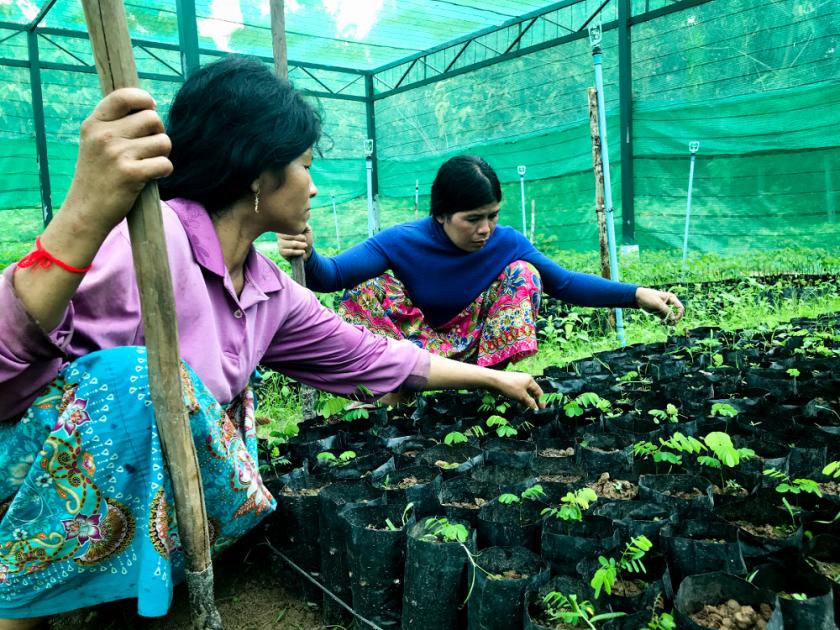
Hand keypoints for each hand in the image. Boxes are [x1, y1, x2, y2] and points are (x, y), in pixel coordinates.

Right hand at [63, 88, 171, 239]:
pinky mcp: (130, 174)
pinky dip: (164, 171)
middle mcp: (104, 135)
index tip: (149, 110)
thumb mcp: (95, 143)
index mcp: (94, 124)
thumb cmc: (97, 176)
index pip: (125, 96)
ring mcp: (116, 154)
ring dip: (162, 154)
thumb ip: (116, 124)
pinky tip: (152, 177)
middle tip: (149, 149)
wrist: (85, 212)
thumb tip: (150, 107)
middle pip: (153, 118)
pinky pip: (165, 164)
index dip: (144, 100)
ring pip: (163, 141)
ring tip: (147, 164)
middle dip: (157, 133)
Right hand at [277, 225, 312, 260]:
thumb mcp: (306, 229)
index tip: (303, 234)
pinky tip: (302, 251)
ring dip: (302, 245)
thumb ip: (302, 223)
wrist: (306, 251)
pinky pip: (291, 251)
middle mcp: (279, 234)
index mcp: (284, 227)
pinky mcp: (281, 251)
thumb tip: (299, 220)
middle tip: (304, 240)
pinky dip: (299, 252)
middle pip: (292, 235)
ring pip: (293, 243)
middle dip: (302, 238)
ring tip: (304, 245)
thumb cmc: (305, 238)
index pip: (291, 227)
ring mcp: (279, 243)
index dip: (300, 231)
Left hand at [492, 371, 544, 410]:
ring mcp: (518, 380)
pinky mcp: (512, 383)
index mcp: (530, 380)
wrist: (494, 381)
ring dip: (526, 400)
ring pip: (525, 392)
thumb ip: (530, 402)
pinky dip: (520, 397)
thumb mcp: (521, 396)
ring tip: (525, 408)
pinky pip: (519, 391)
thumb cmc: (510, 387)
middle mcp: (525, 379)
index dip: (541, 401)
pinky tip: (518, 403)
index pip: (539, 391)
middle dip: (533, 401)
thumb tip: (536, 408)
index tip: (542, 409)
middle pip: (532, 391)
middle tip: (533, 410)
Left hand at [635, 287, 684, 322]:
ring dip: (669, 322)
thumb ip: (666, 311)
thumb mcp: (658, 303)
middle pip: (676, 313)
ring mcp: (664, 308)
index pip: (680, 308)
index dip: (679, 314)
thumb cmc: (648, 297)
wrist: (637, 297)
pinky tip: (661, 323)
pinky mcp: (659, 313)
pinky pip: (665, 319)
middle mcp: (669, 304)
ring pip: (671, 317)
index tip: (674, 319)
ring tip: (665, 324)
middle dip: (674, 319)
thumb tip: (674, 319)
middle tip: (670, 324)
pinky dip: (664, 322)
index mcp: (671, 298)